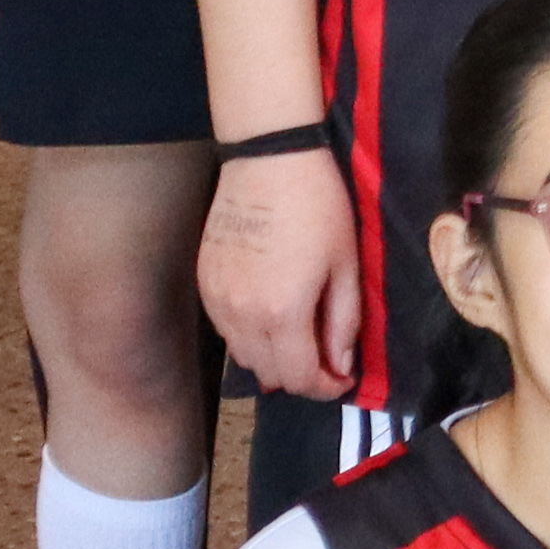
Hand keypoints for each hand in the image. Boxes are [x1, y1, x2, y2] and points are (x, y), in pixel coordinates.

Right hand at [201, 155, 364, 399]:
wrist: (269, 160)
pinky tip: (271, 314)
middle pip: (269, 375)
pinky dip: (250, 335)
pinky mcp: (204, 283)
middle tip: (326, 359)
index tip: (343, 380)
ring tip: (300, 336)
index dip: (325, 388)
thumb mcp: (345, 265)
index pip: (299, 378)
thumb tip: (340, 366)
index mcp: (282, 312)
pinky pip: (226, 330)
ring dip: (273, 358)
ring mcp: (217, 300)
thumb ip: (343, 323)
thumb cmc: (318, 207)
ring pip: (243, 356)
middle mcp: (241, 315)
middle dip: (301, 376)